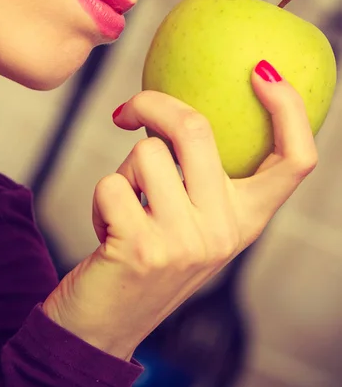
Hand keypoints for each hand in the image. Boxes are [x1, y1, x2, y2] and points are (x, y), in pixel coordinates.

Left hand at [42, 64, 317, 360]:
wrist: (105, 324)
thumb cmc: (147, 256)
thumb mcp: (191, 220)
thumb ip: (200, 177)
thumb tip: (176, 107)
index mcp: (247, 219)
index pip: (296, 162)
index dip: (288, 109)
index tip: (260, 71)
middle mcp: (226, 231)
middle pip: (196, 129)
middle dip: (151, 103)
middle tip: (127, 110)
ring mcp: (187, 241)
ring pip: (146, 152)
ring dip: (124, 171)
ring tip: (126, 207)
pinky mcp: (142, 247)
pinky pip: (111, 182)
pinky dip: (100, 198)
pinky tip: (108, 230)